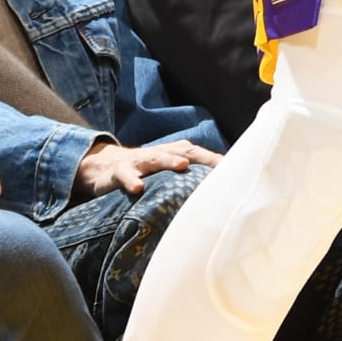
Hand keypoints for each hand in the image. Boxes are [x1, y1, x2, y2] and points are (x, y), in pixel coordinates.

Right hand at [73, 137, 220, 199]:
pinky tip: (138, 188)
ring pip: (156, 157)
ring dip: (169, 160)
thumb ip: (188, 175)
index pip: (199, 154)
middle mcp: (159, 154)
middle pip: (183, 151)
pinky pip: (126, 175)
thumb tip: (219, 188)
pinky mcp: (119, 171)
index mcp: (173, 153)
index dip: (216, 160)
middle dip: (201, 156)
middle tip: (219, 165)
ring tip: (182, 165)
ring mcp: (139, 161)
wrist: (104, 166)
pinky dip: (132, 180)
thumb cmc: (145, 170)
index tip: (237, 168)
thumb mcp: (166, 170)